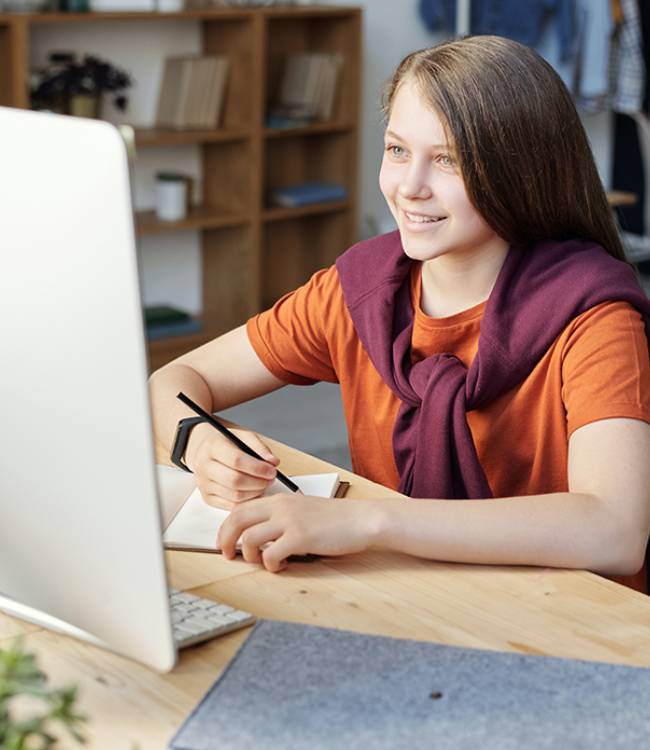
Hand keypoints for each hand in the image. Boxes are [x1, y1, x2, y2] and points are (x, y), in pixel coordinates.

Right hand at [185, 423, 279, 509]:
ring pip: (234, 495)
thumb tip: (274, 462)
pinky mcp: (207, 498)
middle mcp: (204, 466)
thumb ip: (260, 448)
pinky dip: (247, 501)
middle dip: (258, 482)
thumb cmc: (228, 443)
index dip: (258, 468)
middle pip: (235, 481)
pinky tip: (254, 492)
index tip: (272, 470)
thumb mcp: (243, 437)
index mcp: (212, 447)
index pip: (236, 461)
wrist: (207, 451)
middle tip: (271, 479)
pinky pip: (231, 505)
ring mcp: (204, 484)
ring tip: (264, 484)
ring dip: (255, 492)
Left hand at [218, 494, 375, 571]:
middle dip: (225, 540)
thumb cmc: (337, 519)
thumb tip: (262, 537)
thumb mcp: (304, 510)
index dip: (227, 526)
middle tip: (227, 555)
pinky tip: (284, 565)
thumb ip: (282, 517)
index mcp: (281, 499)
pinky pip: (270, 555)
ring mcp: (289, 521)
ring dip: (250, 556)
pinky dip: (272, 565)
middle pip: (237, 520)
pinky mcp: (300, 538)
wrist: (362, 520)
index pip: (241, 508)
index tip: (226, 540)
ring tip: (265, 561)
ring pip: (249, 539)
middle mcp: (281, 506)